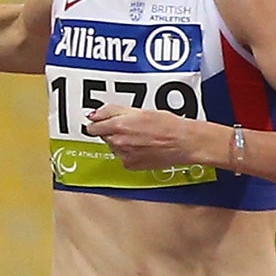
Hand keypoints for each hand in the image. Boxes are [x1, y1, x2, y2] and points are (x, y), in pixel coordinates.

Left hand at [81, 103, 211, 170]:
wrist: (182, 142)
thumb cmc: (167, 125)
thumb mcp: (139, 110)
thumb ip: (113, 111)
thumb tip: (95, 114)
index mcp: (118, 125)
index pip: (93, 126)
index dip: (97, 123)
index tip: (99, 122)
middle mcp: (118, 142)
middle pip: (103, 136)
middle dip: (111, 131)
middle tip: (129, 127)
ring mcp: (123, 155)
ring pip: (113, 147)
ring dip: (120, 142)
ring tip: (139, 136)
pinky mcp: (130, 165)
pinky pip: (122, 157)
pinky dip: (129, 152)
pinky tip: (142, 147)